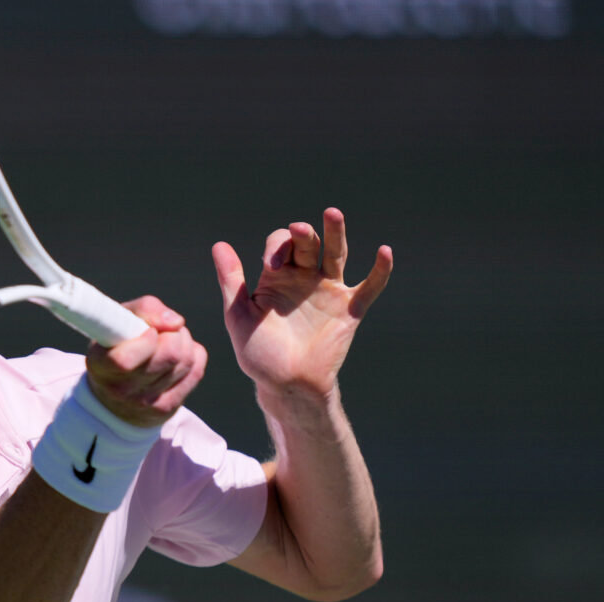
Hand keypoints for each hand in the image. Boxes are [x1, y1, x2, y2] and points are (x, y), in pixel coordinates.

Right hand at [85, 295, 207, 426]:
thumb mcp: (119, 320)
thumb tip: (176, 322)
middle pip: (169, 355)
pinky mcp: (166, 408)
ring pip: (185, 361)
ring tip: (168, 340)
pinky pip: (196, 371)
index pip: (125, 359)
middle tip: (162, 331)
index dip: (147, 338)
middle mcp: (120, 390)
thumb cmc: (117, 345)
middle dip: (172, 333)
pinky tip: (178, 355)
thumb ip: (145, 309)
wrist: (113, 395)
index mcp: (100, 366)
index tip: (149, 331)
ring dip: (183, 341)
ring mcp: (145, 403)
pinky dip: (193, 355)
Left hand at [212, 208, 391, 400]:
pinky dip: (380, 271)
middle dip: (303, 234)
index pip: (280, 244)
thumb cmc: (260, 355)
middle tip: (299, 230)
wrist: (288, 386)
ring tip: (332, 213)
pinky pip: (369, 287)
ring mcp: (328, 291)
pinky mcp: (349, 309)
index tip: (271, 266)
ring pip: (336, 254)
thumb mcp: (240, 316)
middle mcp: (303, 278)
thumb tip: (218, 245)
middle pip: (308, 243)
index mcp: (276, 276)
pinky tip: (385, 251)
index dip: (276, 247)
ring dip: (336, 234)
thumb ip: (231, 281)